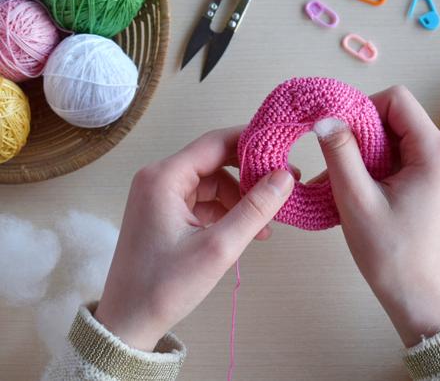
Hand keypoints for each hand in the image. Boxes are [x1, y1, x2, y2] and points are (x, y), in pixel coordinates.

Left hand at [94, 127, 293, 350]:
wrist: (127, 324)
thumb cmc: (166, 286)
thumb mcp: (218, 247)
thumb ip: (255, 209)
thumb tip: (285, 176)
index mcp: (164, 177)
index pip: (215, 142)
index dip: (251, 143)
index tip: (283, 151)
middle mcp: (158, 179)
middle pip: (214, 162)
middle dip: (249, 176)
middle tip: (283, 187)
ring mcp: (159, 197)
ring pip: (211, 183)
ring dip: (240, 199)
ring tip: (265, 224)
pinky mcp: (163, 214)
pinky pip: (202, 201)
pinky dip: (225, 212)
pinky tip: (245, 231)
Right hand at [317, 86, 439, 346]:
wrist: (415, 291)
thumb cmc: (388, 252)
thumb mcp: (356, 199)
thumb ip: (340, 152)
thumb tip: (324, 117)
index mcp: (436, 151)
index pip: (396, 99)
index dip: (362, 109)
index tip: (340, 137)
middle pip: (396, 116)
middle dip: (362, 135)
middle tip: (340, 165)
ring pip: (395, 134)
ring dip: (366, 152)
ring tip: (345, 181)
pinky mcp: (436, 176)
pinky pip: (401, 153)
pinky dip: (377, 164)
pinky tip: (360, 187)